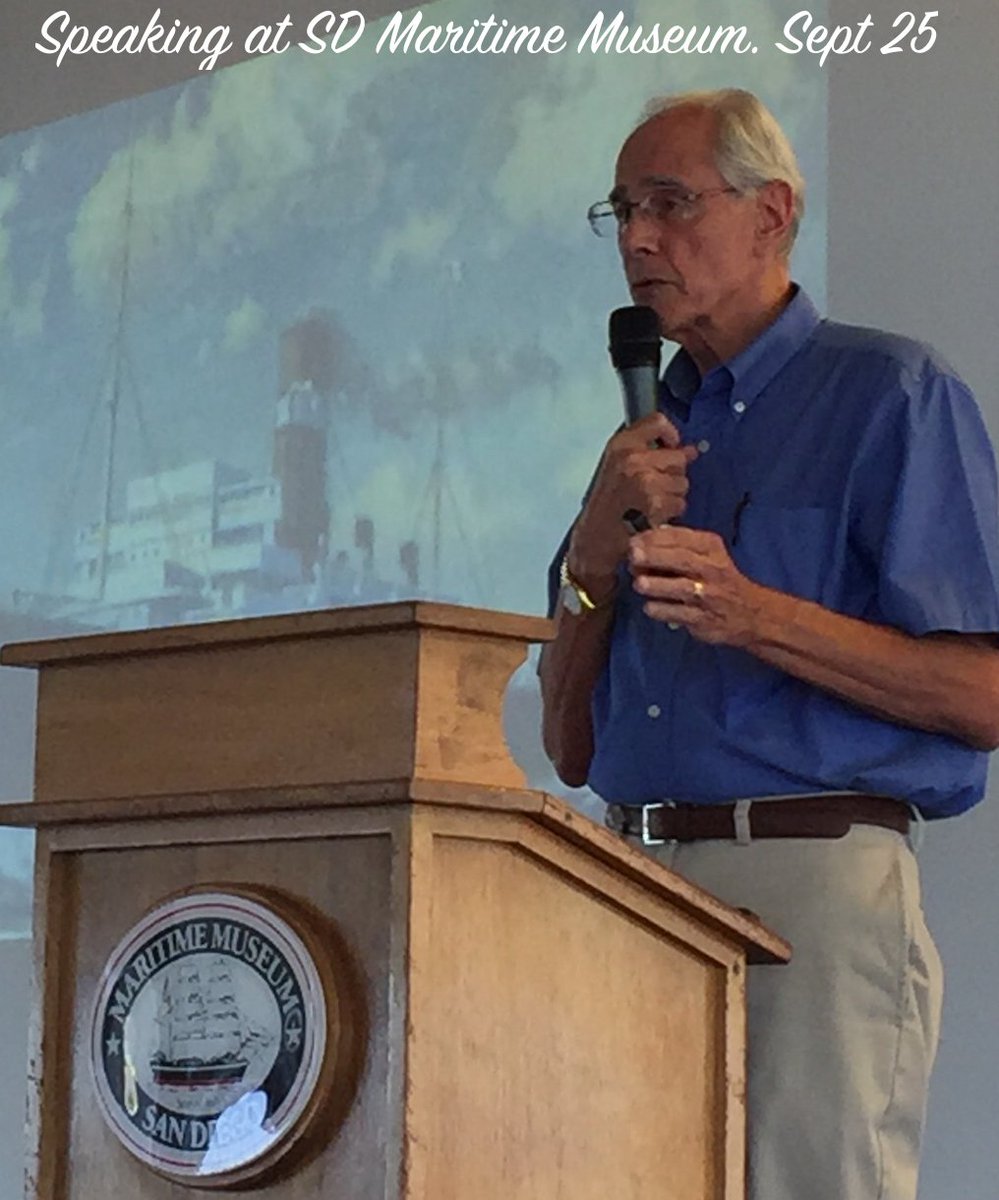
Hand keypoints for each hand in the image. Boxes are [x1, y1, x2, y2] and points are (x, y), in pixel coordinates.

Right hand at [569, 413, 697, 594]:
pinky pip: (679, 503)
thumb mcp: (618, 466)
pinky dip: (671, 512)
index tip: (671, 446)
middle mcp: (632, 459)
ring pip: (682, 482)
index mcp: (621, 445)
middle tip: (653, 488)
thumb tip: (690, 450)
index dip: (671, 435)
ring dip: (673, 495)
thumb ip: (651, 452)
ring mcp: (644, 481)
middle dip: (673, 474)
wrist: (595, 537)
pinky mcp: (655, 503)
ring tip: (651, 503)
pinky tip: (654, 515)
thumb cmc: (606, 504)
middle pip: (677, 457)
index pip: (658, 422)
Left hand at [628, 525, 767, 646]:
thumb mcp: (708, 554)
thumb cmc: (719, 579)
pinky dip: (661, 610)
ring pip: (680, 588)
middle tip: (632, 555)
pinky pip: (678, 613)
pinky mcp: (703, 619)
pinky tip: (649, 607)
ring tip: (638, 583)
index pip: (682, 537)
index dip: (655, 538)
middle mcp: (712, 569)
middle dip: (654, 556)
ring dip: (656, 584)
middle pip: (681, 560)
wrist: (750, 613)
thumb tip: (643, 540)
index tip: (634, 540)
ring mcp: (708, 595)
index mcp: (711, 548)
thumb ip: (679, 545)